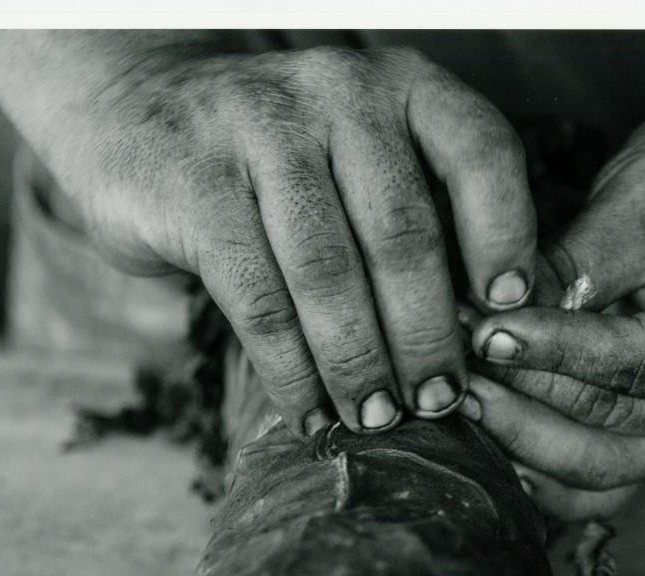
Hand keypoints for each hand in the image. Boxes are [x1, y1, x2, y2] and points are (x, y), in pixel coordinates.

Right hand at [42, 45, 536, 435]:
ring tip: (378, 419)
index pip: (479, 151)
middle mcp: (338, 93)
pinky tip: (311, 412)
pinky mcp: (194, 184)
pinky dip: (290, 370)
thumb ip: (424, 220)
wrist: (135, 113)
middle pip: (402, 231)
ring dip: (360, 362)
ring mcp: (260, 131)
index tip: (509, 312)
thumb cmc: (284, 164)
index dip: (506, 235)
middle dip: (427, 332)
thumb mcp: (363, 161)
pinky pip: (257, 297)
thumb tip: (486, 339)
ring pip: (328, 271)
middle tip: (440, 401)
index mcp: (402, 87)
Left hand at [463, 96, 644, 519]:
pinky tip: (481, 434)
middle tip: (447, 358)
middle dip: (520, 395)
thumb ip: (574, 269)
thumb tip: (491, 319)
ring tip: (454, 392)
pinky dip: (535, 462)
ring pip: (592, 471)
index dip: (551, 353)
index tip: (482, 332)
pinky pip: (591, 479)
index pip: (634, 367)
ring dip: (517, 437)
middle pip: (607, 429)